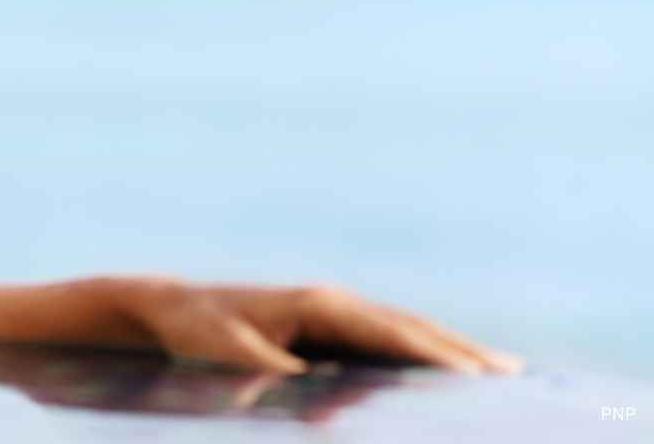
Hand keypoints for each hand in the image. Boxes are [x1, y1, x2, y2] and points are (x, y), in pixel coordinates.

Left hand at [114, 277, 522, 374]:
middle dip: (461, 351)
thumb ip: (265, 369)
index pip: (389, 333)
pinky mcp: (329, 324)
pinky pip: (386, 339)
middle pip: (411, 327)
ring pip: (405, 330)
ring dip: (452, 349)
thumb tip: (304, 384)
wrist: (172, 306)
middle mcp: (335, 302)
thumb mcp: (224, 351)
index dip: (434, 355)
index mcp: (319, 306)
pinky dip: (423, 351)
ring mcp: (334, 310)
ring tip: (502, 372)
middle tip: (513, 377)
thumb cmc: (196, 330)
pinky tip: (447, 371)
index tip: (474, 378)